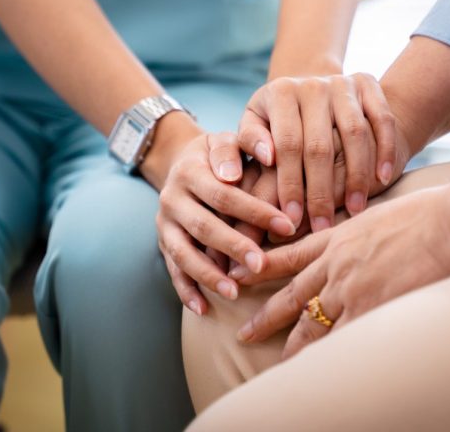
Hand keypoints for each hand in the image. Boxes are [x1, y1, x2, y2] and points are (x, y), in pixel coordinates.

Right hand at [156, 133, 297, 315]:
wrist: (181, 162)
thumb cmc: (220, 155)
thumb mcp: (229, 139)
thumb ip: (250, 142)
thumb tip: (270, 154)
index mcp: (190, 171)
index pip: (224, 194)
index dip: (255, 211)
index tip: (287, 226)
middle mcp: (172, 197)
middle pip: (203, 225)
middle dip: (233, 246)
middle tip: (261, 266)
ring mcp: (164, 222)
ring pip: (182, 251)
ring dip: (207, 274)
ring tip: (234, 292)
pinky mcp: (163, 242)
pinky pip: (172, 269)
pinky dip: (185, 290)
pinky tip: (204, 309)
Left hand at [222, 73, 407, 231]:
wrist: (309, 87)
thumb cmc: (275, 118)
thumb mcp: (254, 122)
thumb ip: (249, 141)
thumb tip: (262, 160)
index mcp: (279, 92)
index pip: (286, 145)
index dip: (290, 184)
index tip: (291, 218)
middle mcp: (312, 85)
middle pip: (320, 144)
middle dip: (321, 191)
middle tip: (322, 227)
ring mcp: (342, 83)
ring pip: (355, 134)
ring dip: (357, 176)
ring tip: (354, 210)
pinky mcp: (368, 84)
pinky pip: (382, 119)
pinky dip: (384, 149)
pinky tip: (383, 180)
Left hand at [234, 186, 449, 357]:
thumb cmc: (432, 211)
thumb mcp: (383, 210)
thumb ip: (366, 229)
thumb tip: (367, 236)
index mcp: (338, 236)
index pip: (290, 254)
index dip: (262, 265)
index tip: (239, 273)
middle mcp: (336, 264)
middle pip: (293, 295)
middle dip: (266, 316)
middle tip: (244, 333)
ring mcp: (350, 288)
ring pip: (312, 323)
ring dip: (295, 346)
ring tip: (281, 363)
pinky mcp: (370, 308)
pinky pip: (341, 339)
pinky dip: (328, 357)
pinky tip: (316, 370)